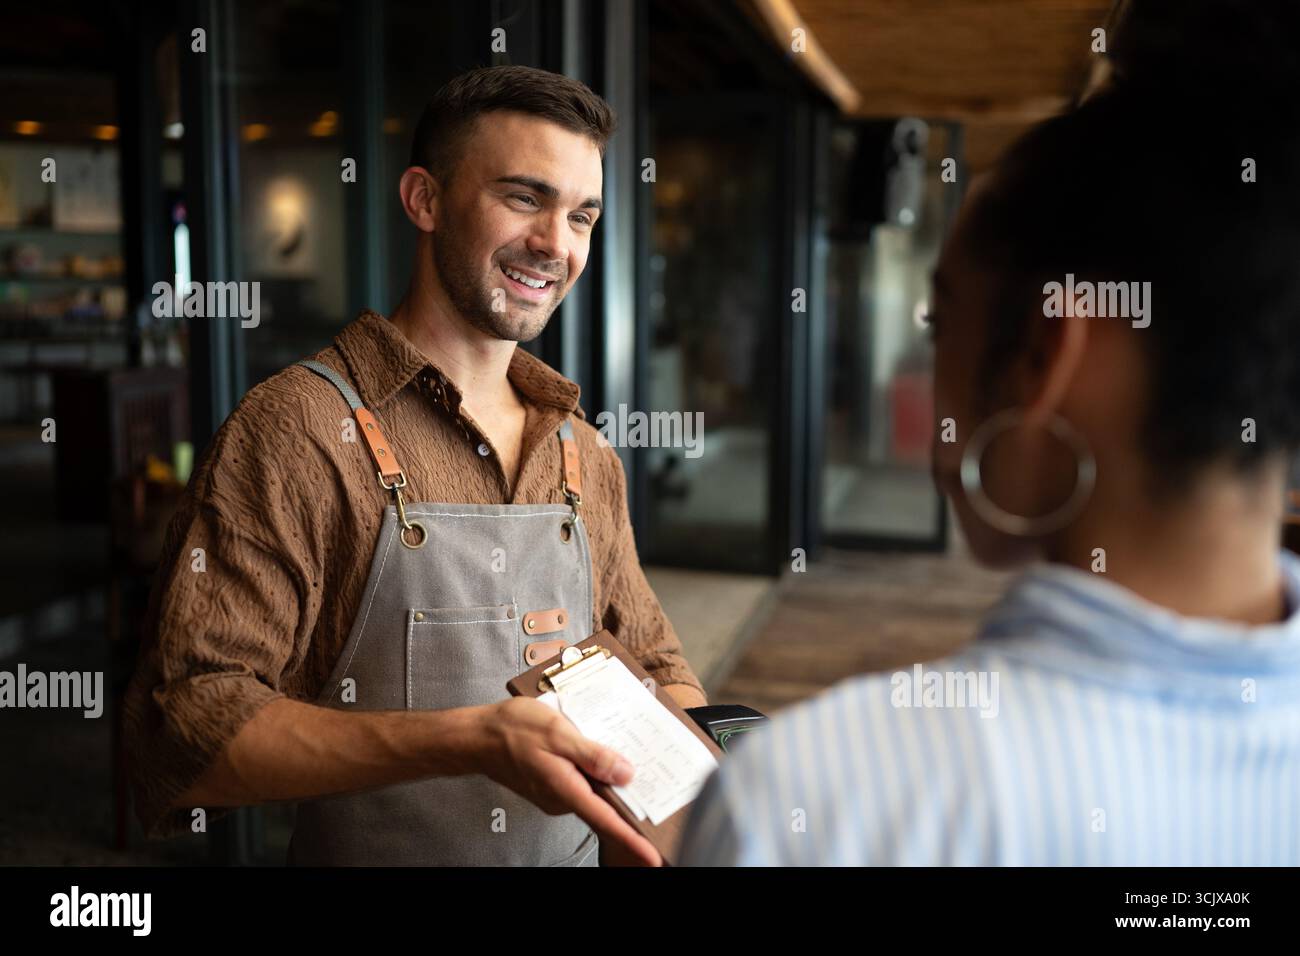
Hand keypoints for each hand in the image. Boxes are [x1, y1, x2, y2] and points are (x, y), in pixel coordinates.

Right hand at [476, 696, 662, 866]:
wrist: (478, 737)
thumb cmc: (513, 731)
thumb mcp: (558, 733)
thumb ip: (593, 755)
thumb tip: (625, 773)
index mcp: (566, 789)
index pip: (606, 821)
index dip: (632, 840)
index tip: (653, 857)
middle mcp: (562, 799)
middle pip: (605, 804)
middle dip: (628, 797)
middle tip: (653, 783)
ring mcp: (556, 794)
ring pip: (593, 790)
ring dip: (608, 776)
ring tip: (618, 749)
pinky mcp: (552, 786)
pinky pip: (580, 782)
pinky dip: (592, 770)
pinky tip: (592, 749)